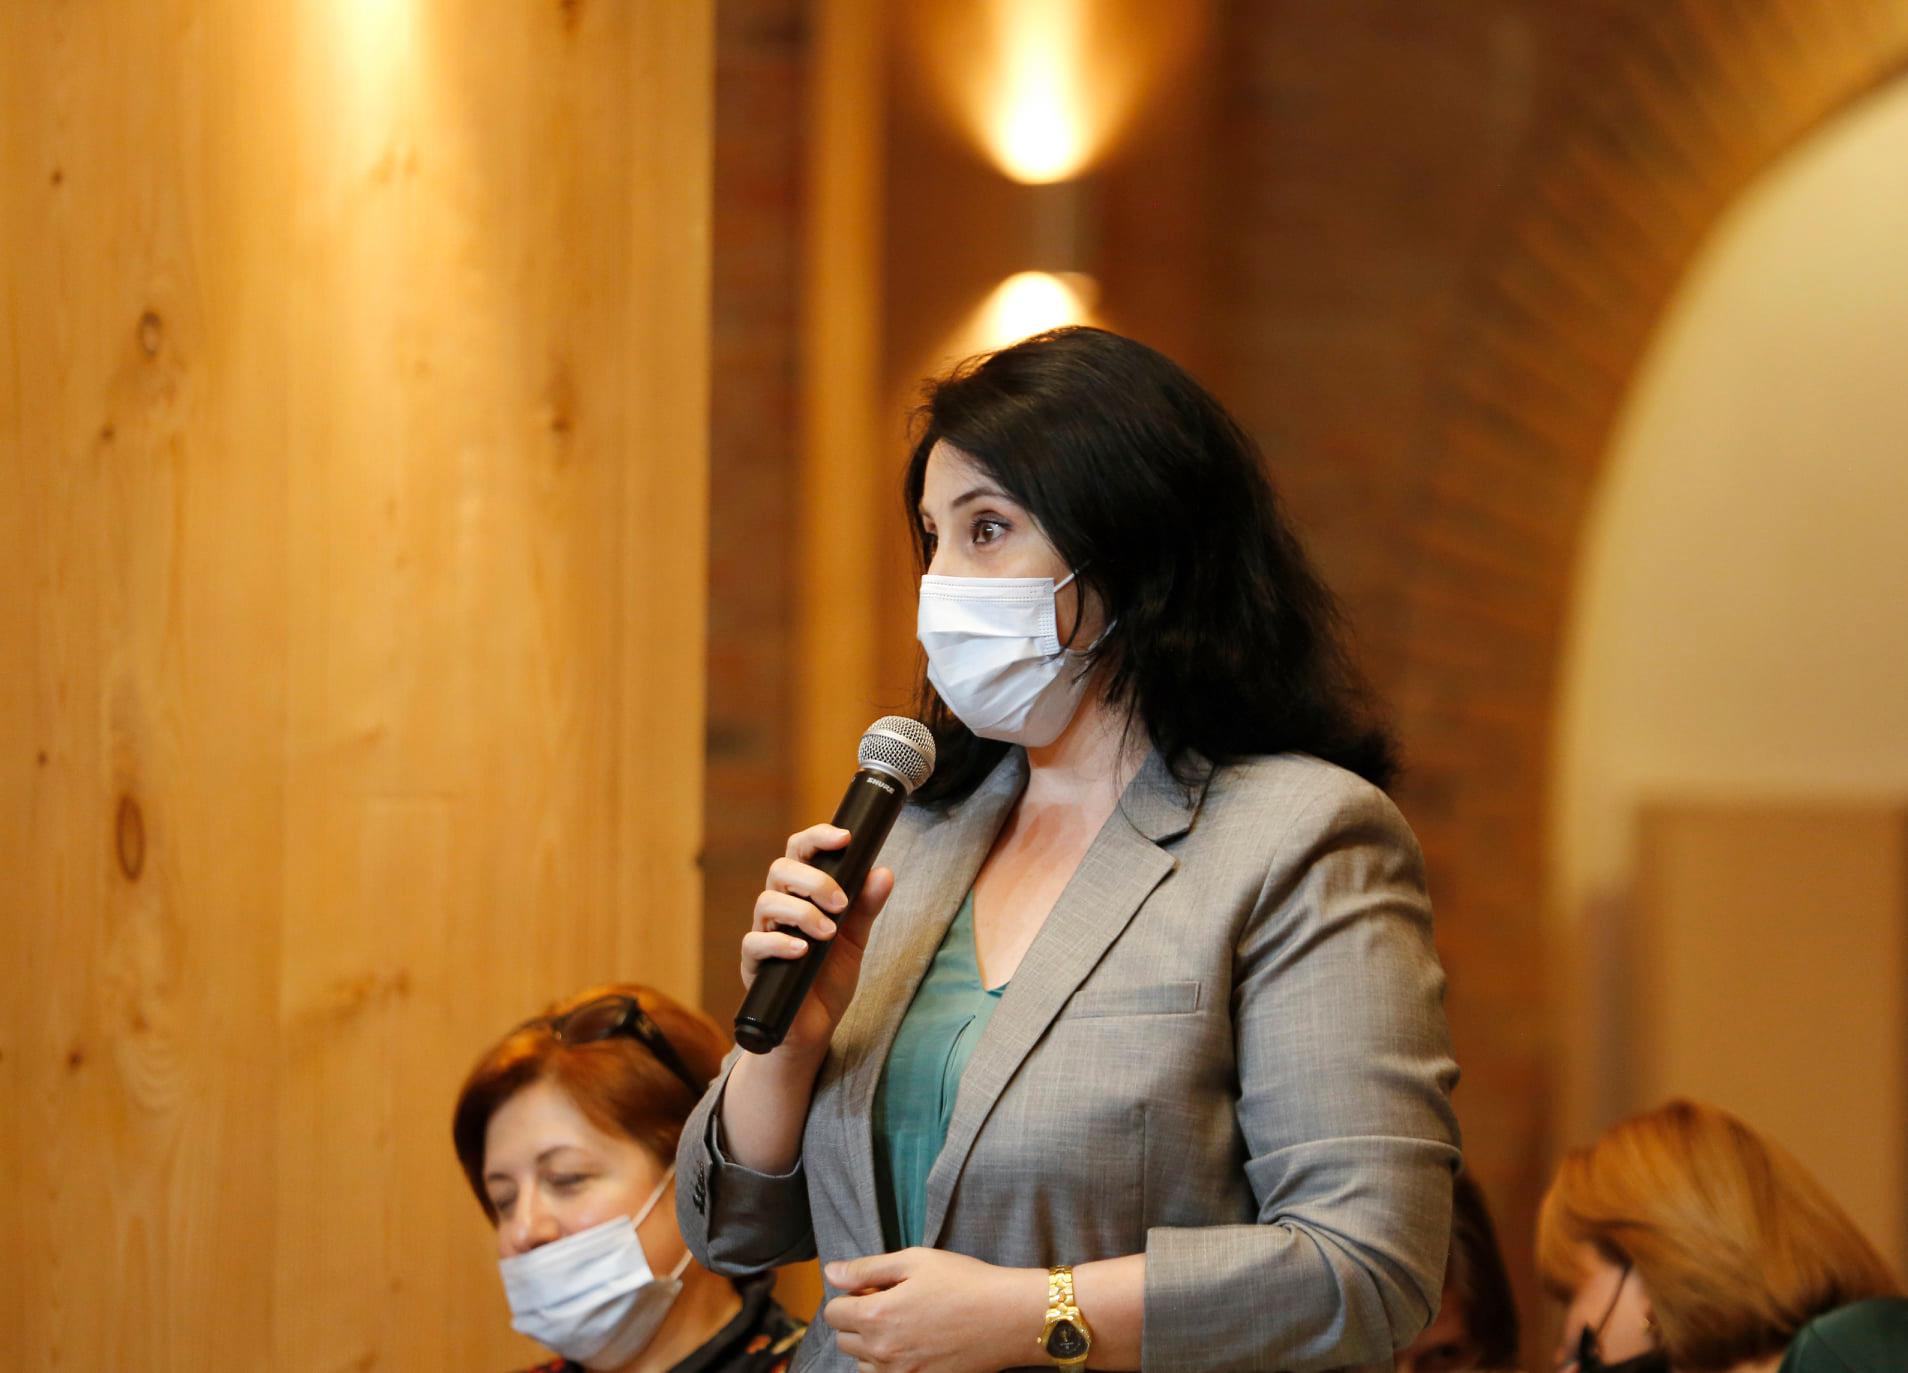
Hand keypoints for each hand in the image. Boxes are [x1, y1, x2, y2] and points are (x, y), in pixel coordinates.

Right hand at [741, 824, 894, 1059]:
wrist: (814, 1028)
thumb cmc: (829, 978)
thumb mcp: (855, 940)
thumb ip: (866, 907)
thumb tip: (884, 871)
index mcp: (802, 894)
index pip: (800, 852)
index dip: (818, 837)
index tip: (845, 837)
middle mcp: (779, 908)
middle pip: (780, 869)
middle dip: (814, 879)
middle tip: (841, 902)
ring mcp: (763, 933)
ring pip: (766, 901)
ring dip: (802, 911)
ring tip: (828, 932)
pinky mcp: (753, 964)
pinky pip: (754, 942)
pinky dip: (780, 942)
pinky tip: (803, 950)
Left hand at [823, 1248, 1043, 1372]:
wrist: (1008, 1317)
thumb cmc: (964, 1282)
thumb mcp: (914, 1260)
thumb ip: (867, 1269)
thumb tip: (832, 1273)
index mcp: (876, 1315)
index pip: (833, 1312)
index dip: (850, 1294)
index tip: (874, 1287)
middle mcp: (883, 1351)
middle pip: (844, 1339)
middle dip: (858, 1319)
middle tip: (891, 1302)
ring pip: (863, 1363)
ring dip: (871, 1345)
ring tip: (904, 1324)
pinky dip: (891, 1363)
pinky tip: (915, 1343)